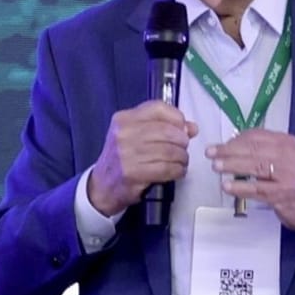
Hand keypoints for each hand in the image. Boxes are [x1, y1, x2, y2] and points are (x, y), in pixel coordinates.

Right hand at [87, 101, 196, 216]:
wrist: (102, 186)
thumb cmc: (123, 157)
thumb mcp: (136, 136)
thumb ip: (163, 127)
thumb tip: (192, 128)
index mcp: (124, 118)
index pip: (157, 108)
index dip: (177, 117)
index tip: (183, 128)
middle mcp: (123, 133)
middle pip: (167, 131)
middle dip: (182, 141)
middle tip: (184, 149)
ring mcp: (126, 154)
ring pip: (169, 151)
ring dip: (182, 157)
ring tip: (182, 161)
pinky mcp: (132, 173)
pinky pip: (166, 168)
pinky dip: (178, 170)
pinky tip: (178, 171)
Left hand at [207, 130, 294, 239]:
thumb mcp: (286, 157)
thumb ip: (264, 150)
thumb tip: (234, 144)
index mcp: (287, 143)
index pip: (256, 136)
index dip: (235, 140)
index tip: (221, 144)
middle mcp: (288, 155)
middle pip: (253, 149)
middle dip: (228, 150)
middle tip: (211, 153)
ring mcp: (286, 175)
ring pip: (254, 166)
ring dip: (231, 165)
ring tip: (216, 166)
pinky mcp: (282, 194)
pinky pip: (256, 188)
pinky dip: (240, 187)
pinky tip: (227, 186)